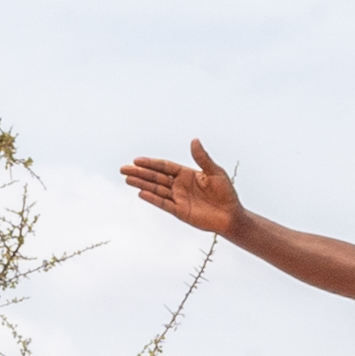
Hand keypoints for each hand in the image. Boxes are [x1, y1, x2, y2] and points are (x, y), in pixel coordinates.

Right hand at [123, 138, 245, 237]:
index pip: (164, 166)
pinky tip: (141, 193)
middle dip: (140, 173)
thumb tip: (194, 140)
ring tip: (127, 179)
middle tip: (123, 169)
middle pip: (156, 177)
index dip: (151, 163)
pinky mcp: (179, 211)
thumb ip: (202, 158)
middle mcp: (179, 185)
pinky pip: (163, 203)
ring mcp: (178, 198)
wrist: (231, 215)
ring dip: (142, 184)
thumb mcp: (215, 172)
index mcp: (187, 174)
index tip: (137, 160)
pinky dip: (152, 198)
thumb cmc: (226, 193)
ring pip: (156, 189)